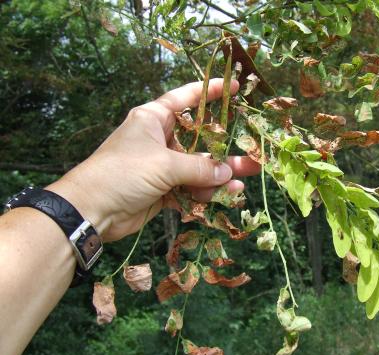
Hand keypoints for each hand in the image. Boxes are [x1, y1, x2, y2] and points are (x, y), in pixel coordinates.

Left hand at [48, 79, 259, 241]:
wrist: (92, 210)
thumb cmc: (124, 173)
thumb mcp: (164, 165)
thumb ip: (199, 168)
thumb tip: (228, 173)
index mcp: (154, 118)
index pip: (186, 98)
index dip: (210, 91)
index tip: (234, 88)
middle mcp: (159, 139)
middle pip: (199, 139)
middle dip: (224, 147)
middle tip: (252, 150)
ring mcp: (162, 166)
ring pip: (198, 167)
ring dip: (219, 175)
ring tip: (244, 181)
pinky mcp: (163, 189)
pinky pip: (190, 187)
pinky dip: (205, 193)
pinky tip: (225, 196)